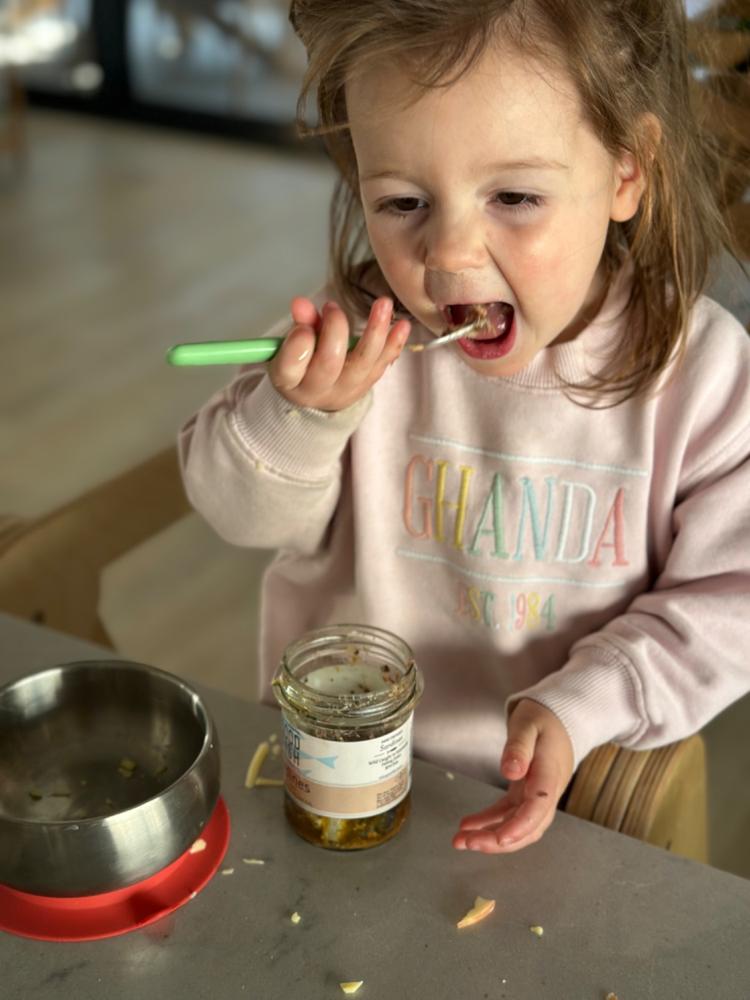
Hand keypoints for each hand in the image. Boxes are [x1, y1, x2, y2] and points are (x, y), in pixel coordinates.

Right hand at [268, 295, 410, 411]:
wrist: (317, 396)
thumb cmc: (301, 363)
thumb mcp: (289, 345)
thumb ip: (299, 323)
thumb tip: (301, 303)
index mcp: (290, 381)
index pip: (290, 367)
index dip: (298, 346)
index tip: (303, 328)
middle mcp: (317, 390)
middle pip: (329, 362)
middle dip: (334, 329)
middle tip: (331, 308)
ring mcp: (346, 390)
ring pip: (362, 363)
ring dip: (375, 332)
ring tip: (383, 304)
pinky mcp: (366, 384)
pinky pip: (382, 365)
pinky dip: (393, 344)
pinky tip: (403, 325)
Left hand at [452, 699, 574, 853]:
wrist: (559, 719)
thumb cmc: (543, 719)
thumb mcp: (528, 724)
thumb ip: (519, 747)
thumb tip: (510, 771)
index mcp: (549, 774)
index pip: (538, 807)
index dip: (520, 826)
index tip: (500, 838)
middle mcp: (546, 791)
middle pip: (528, 826)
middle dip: (498, 841)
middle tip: (468, 842)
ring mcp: (536, 795)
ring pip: (517, 826)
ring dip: (490, 836)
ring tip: (460, 840)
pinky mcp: (525, 794)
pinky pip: (508, 814)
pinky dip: (489, 822)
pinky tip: (469, 825)